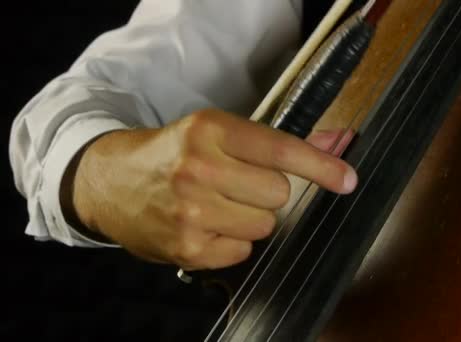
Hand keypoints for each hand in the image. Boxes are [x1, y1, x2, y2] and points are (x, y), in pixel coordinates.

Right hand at [62, 109, 356, 270]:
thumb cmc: (172, 153)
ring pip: (265, 224)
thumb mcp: (217, 132)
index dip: (321, 166)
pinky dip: (232, 241)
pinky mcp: (187, 248)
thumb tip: (336, 142)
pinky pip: (244, 249)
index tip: (348, 179)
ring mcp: (191, 212)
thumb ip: (281, 141)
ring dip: (250, 217)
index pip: (281, 150)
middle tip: (235, 182)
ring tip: (218, 204)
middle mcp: (199, 168)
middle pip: (279, 193)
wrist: (111, 181)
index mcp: (210, 130)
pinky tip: (206, 225)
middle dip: (266, 190)